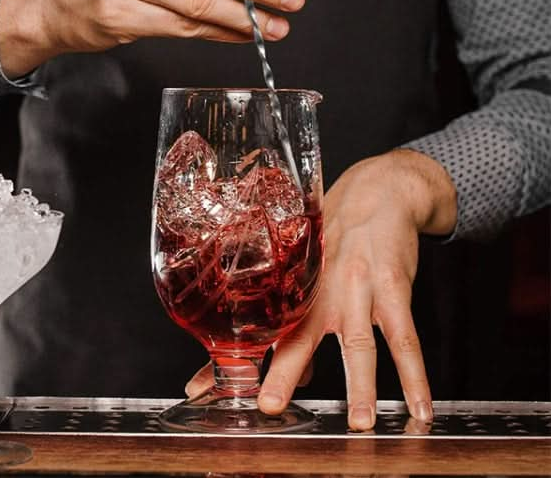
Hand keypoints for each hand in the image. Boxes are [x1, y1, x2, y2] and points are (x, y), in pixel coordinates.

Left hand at [186, 149, 456, 430]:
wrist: (378, 196)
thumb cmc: (338, 238)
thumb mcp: (312, 274)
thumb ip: (302, 327)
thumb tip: (298, 379)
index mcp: (294, 290)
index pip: (256, 334)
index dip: (228, 363)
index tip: (198, 392)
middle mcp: (320, 290)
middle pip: (299, 336)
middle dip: (283, 372)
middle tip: (267, 406)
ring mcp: (357, 288)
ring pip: (357, 342)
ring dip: (359, 385)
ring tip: (358, 423)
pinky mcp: (393, 287)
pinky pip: (405, 337)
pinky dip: (414, 376)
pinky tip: (419, 409)